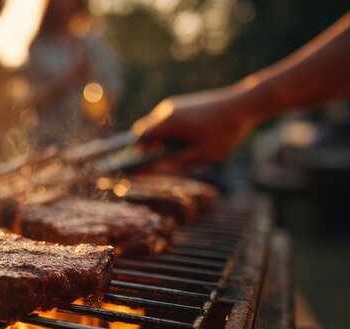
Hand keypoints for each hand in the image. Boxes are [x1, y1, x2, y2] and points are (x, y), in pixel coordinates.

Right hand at [131, 84, 262, 169]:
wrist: (245, 104)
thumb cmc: (224, 132)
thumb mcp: (200, 155)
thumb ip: (173, 163)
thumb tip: (151, 170)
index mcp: (167, 122)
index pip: (139, 137)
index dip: (138, 153)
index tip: (142, 165)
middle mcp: (166, 110)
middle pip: (146, 131)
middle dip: (152, 148)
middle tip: (169, 161)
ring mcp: (174, 105)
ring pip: (158, 126)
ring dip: (164, 140)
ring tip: (186, 151)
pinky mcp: (183, 103)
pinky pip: (168, 121)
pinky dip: (172, 132)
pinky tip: (192, 139)